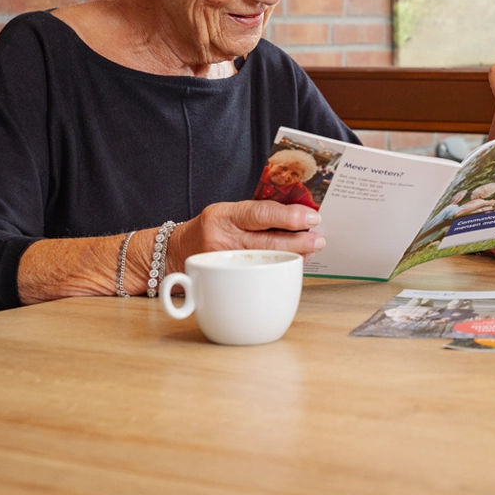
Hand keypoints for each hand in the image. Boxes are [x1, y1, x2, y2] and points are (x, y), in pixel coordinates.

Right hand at [168, 200, 324, 270]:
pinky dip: (278, 269)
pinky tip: (293, 264)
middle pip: (266, 242)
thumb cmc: (211, 228)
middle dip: (298, 241)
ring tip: (312, 250)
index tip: (311, 218)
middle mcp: (220, 239)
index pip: (259, 213)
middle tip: (319, 239)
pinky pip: (256, 277)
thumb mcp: (228, 212)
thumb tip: (298, 215)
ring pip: (264, 261)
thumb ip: (256, 214)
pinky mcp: (221, 283)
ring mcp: (221, 264)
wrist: (174, 252)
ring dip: (293, 256)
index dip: (288, 216)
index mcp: (223, 215)